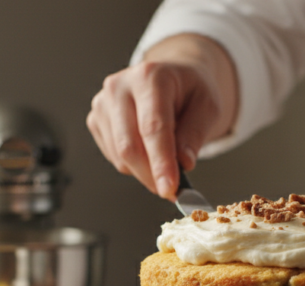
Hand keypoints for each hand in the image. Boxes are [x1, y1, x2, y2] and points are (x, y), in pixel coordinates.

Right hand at [86, 34, 237, 199]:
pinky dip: (134, 166)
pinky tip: (148, 150)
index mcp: (150, 76)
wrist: (173, 79)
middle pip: (130, 146)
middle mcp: (120, 86)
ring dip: (145, 172)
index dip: (161, 162)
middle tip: (172, 190)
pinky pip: (114, 158)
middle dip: (152, 175)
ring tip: (166, 160)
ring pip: (120, 157)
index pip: (153, 127)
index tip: (170, 188)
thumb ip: (195, 134)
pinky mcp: (96, 120)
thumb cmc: (190, 92)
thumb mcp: (208, 107)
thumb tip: (184, 163)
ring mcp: (103, 103)